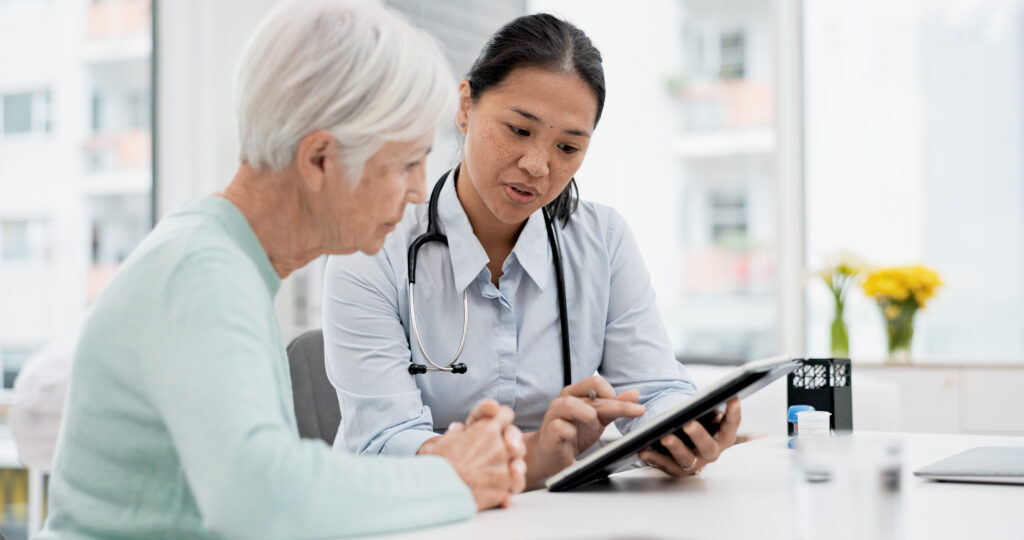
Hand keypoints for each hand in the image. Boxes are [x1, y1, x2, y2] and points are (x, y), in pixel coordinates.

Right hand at [418, 400, 526, 509]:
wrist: (438, 490)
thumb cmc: (437, 463)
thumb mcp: (442, 440)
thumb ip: (455, 433)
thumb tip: (458, 429)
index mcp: (486, 430)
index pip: (505, 414)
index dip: (500, 418)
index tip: (495, 425)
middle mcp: (500, 447)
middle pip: (517, 440)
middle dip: (510, 444)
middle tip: (498, 451)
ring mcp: (504, 469)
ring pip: (519, 466)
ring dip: (512, 468)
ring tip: (499, 474)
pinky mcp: (503, 490)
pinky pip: (512, 486)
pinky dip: (506, 489)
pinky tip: (498, 492)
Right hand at [523, 375, 645, 485]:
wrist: (548, 456)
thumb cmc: (571, 435)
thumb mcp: (598, 420)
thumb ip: (614, 406)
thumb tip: (635, 394)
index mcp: (575, 393)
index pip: (597, 383)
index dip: (615, 393)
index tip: (634, 407)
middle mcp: (564, 400)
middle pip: (590, 392)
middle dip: (616, 404)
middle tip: (634, 412)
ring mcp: (554, 415)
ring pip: (570, 404)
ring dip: (588, 415)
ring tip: (596, 428)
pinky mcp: (549, 432)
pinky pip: (560, 427)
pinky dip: (570, 431)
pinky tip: (574, 436)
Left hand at [639, 397, 740, 476]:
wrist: (686, 442)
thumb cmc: (699, 422)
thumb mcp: (705, 415)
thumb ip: (706, 408)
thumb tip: (705, 398)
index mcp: (723, 436)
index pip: (731, 425)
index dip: (733, 413)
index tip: (733, 398)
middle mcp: (711, 451)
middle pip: (708, 447)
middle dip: (698, 435)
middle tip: (688, 423)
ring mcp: (695, 463)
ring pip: (686, 459)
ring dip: (675, 447)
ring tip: (664, 437)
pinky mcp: (677, 470)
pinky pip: (665, 465)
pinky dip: (654, 458)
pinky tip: (644, 450)